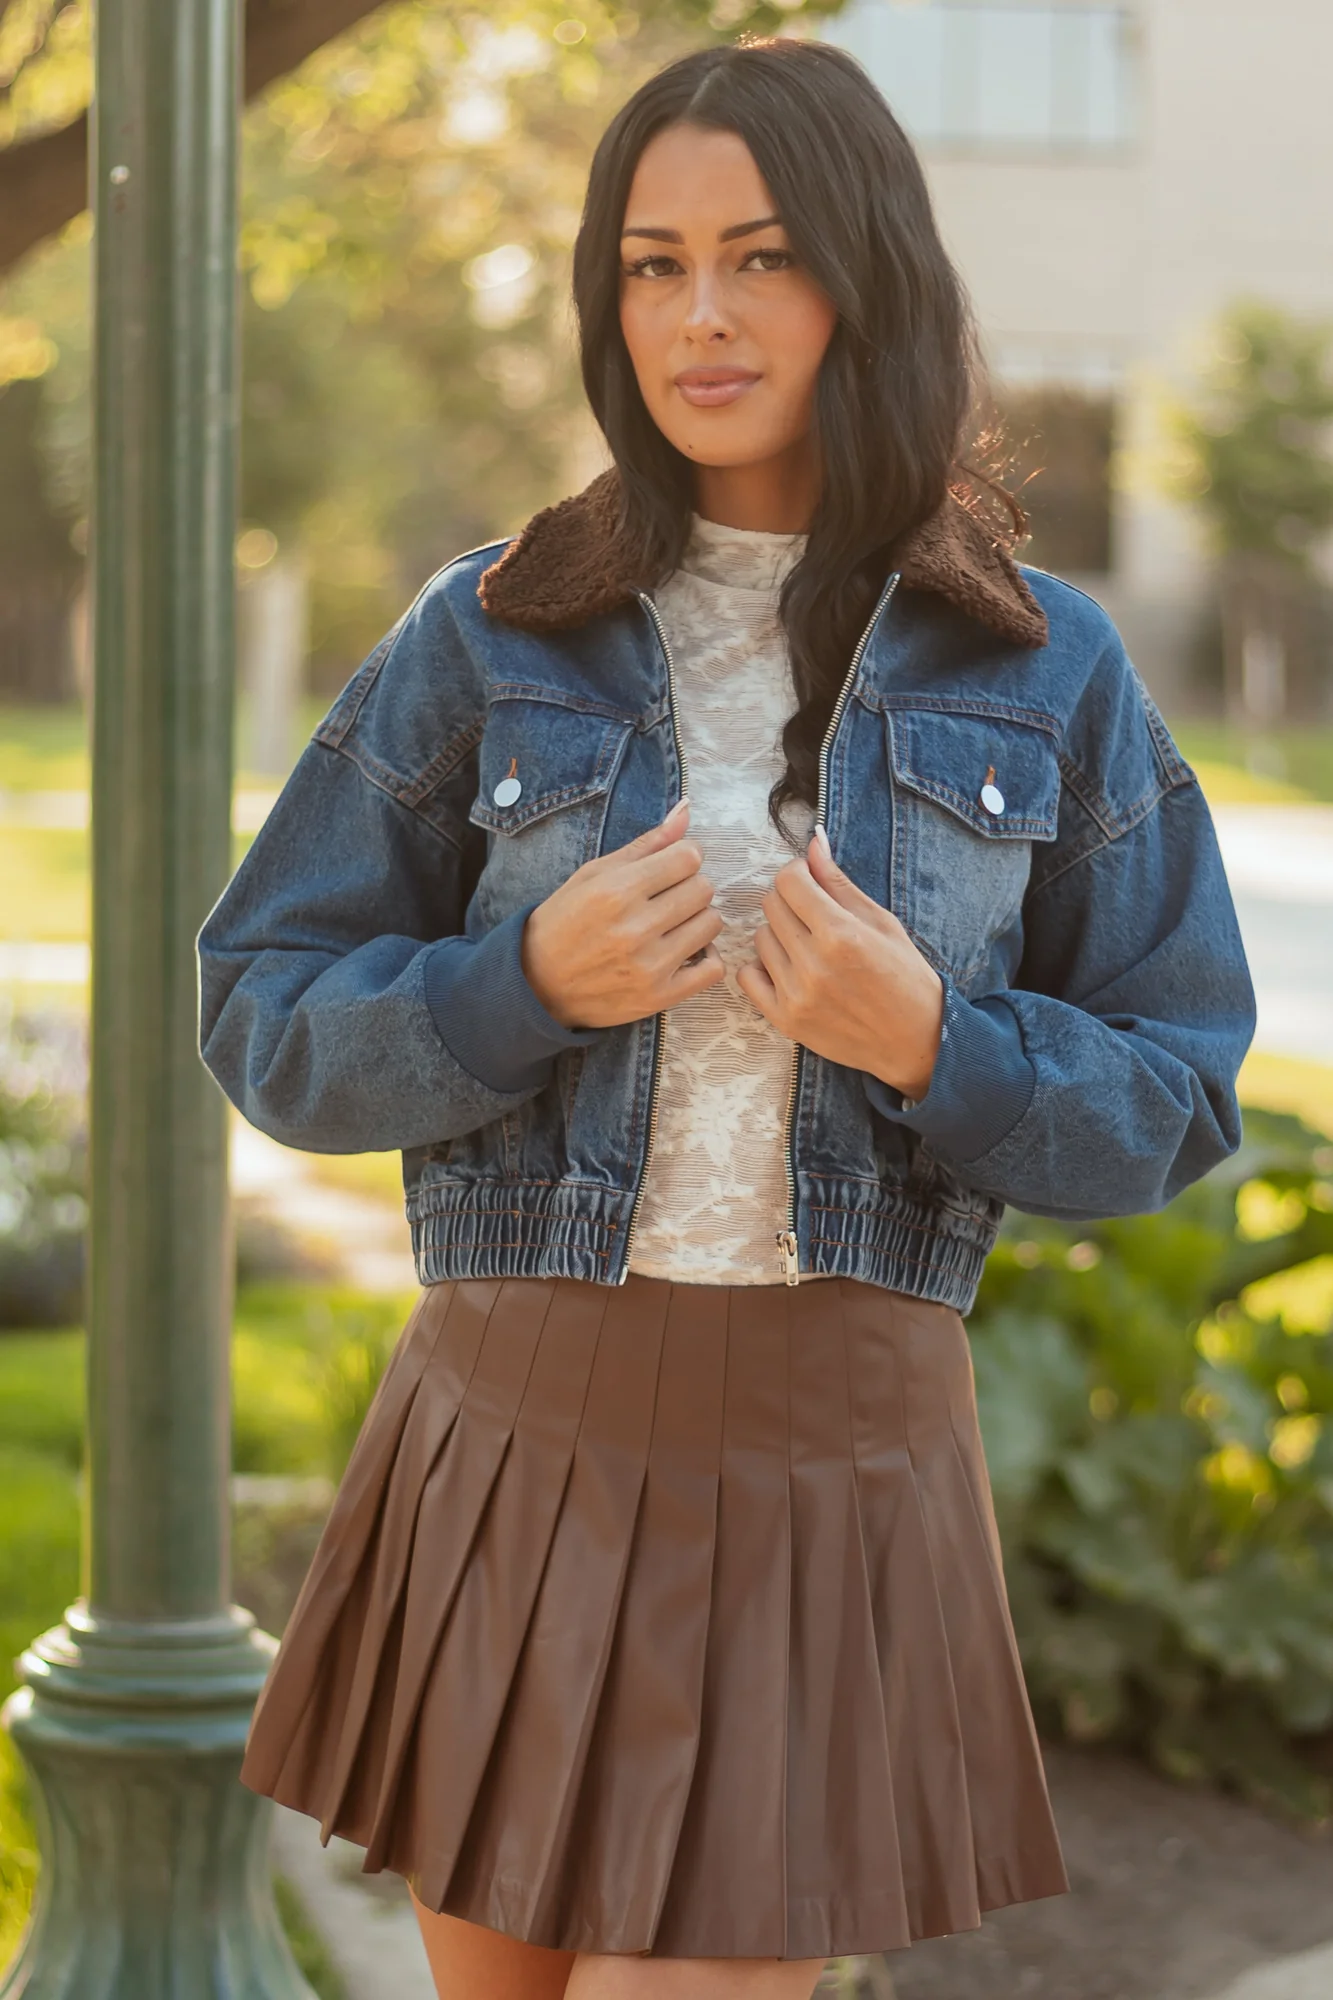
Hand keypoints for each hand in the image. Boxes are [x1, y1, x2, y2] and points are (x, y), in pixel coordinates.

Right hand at [521, 798, 724, 1029]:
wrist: (538, 984)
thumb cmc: (565, 922)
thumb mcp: (594, 874)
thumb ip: (646, 844)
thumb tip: (686, 809)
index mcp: (617, 891)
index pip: (689, 857)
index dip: (684, 857)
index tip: (671, 867)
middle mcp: (635, 928)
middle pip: (703, 889)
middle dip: (690, 886)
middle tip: (668, 898)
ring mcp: (649, 966)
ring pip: (712, 923)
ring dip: (699, 919)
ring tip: (674, 924)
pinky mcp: (660, 996)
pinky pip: (713, 968)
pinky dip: (706, 957)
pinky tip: (686, 951)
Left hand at [736, 825, 943, 1100]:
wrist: (915, 1040)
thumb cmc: (904, 976)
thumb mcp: (881, 923)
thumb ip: (839, 883)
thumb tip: (813, 841)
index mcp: (841, 933)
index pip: (788, 880)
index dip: (799, 875)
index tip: (812, 885)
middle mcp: (814, 964)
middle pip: (771, 906)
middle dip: (791, 903)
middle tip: (815, 918)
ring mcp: (796, 995)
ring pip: (760, 938)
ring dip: (780, 936)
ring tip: (809, 948)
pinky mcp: (785, 1020)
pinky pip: (747, 976)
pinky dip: (762, 968)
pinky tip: (789, 970)